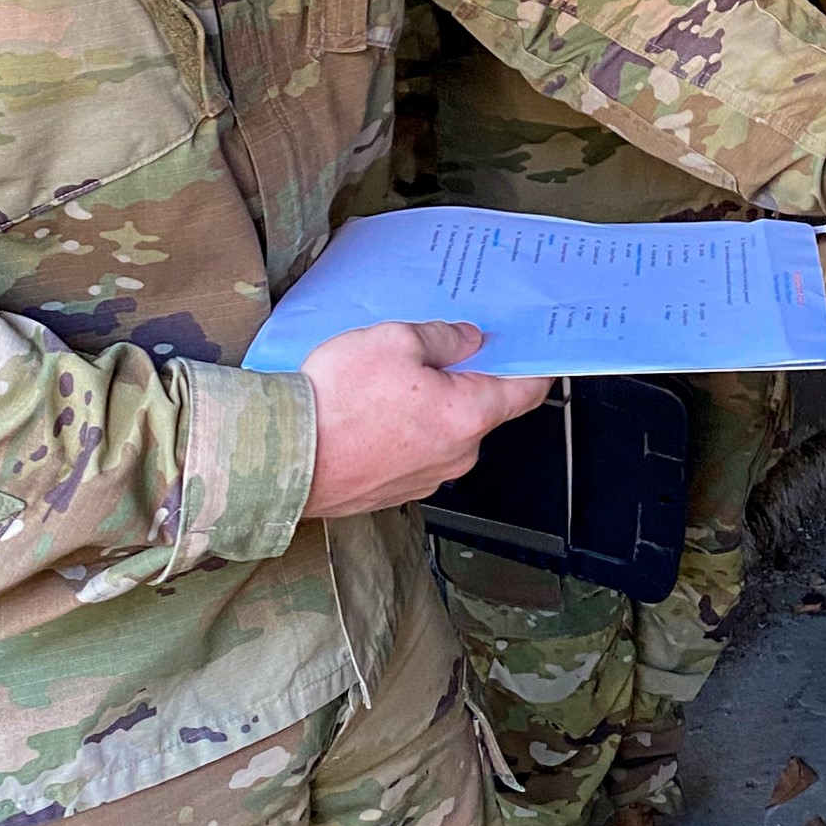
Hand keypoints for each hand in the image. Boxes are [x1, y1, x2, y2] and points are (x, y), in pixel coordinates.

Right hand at [301, 321, 551, 518]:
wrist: (287, 458)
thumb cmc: (339, 402)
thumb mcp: (394, 340)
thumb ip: (442, 337)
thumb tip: (467, 339)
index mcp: (469, 414)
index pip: (527, 391)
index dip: (535, 366)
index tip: (538, 350)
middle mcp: (458, 454)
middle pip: (482, 408)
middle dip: (465, 378)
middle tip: (434, 351)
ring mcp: (428, 477)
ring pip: (446, 431)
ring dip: (430, 405)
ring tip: (389, 381)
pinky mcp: (397, 489)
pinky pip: (416, 451)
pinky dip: (405, 429)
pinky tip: (372, 411)